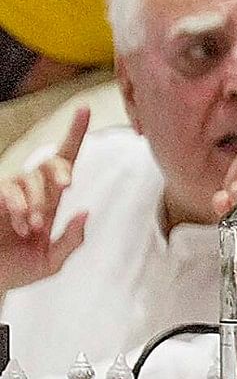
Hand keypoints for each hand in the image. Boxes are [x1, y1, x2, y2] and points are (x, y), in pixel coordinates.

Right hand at [0, 106, 92, 294]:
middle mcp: (32, 193)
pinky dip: (17, 205)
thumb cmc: (19, 269)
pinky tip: (18, 223)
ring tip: (31, 227)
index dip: (75, 135)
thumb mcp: (52, 262)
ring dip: (35, 201)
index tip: (84, 109)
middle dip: (60, 169)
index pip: (66, 162)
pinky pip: (9, 190)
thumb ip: (71, 241)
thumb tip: (84, 213)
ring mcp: (10, 194)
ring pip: (29, 179)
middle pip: (49, 162)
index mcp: (51, 201)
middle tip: (67, 185)